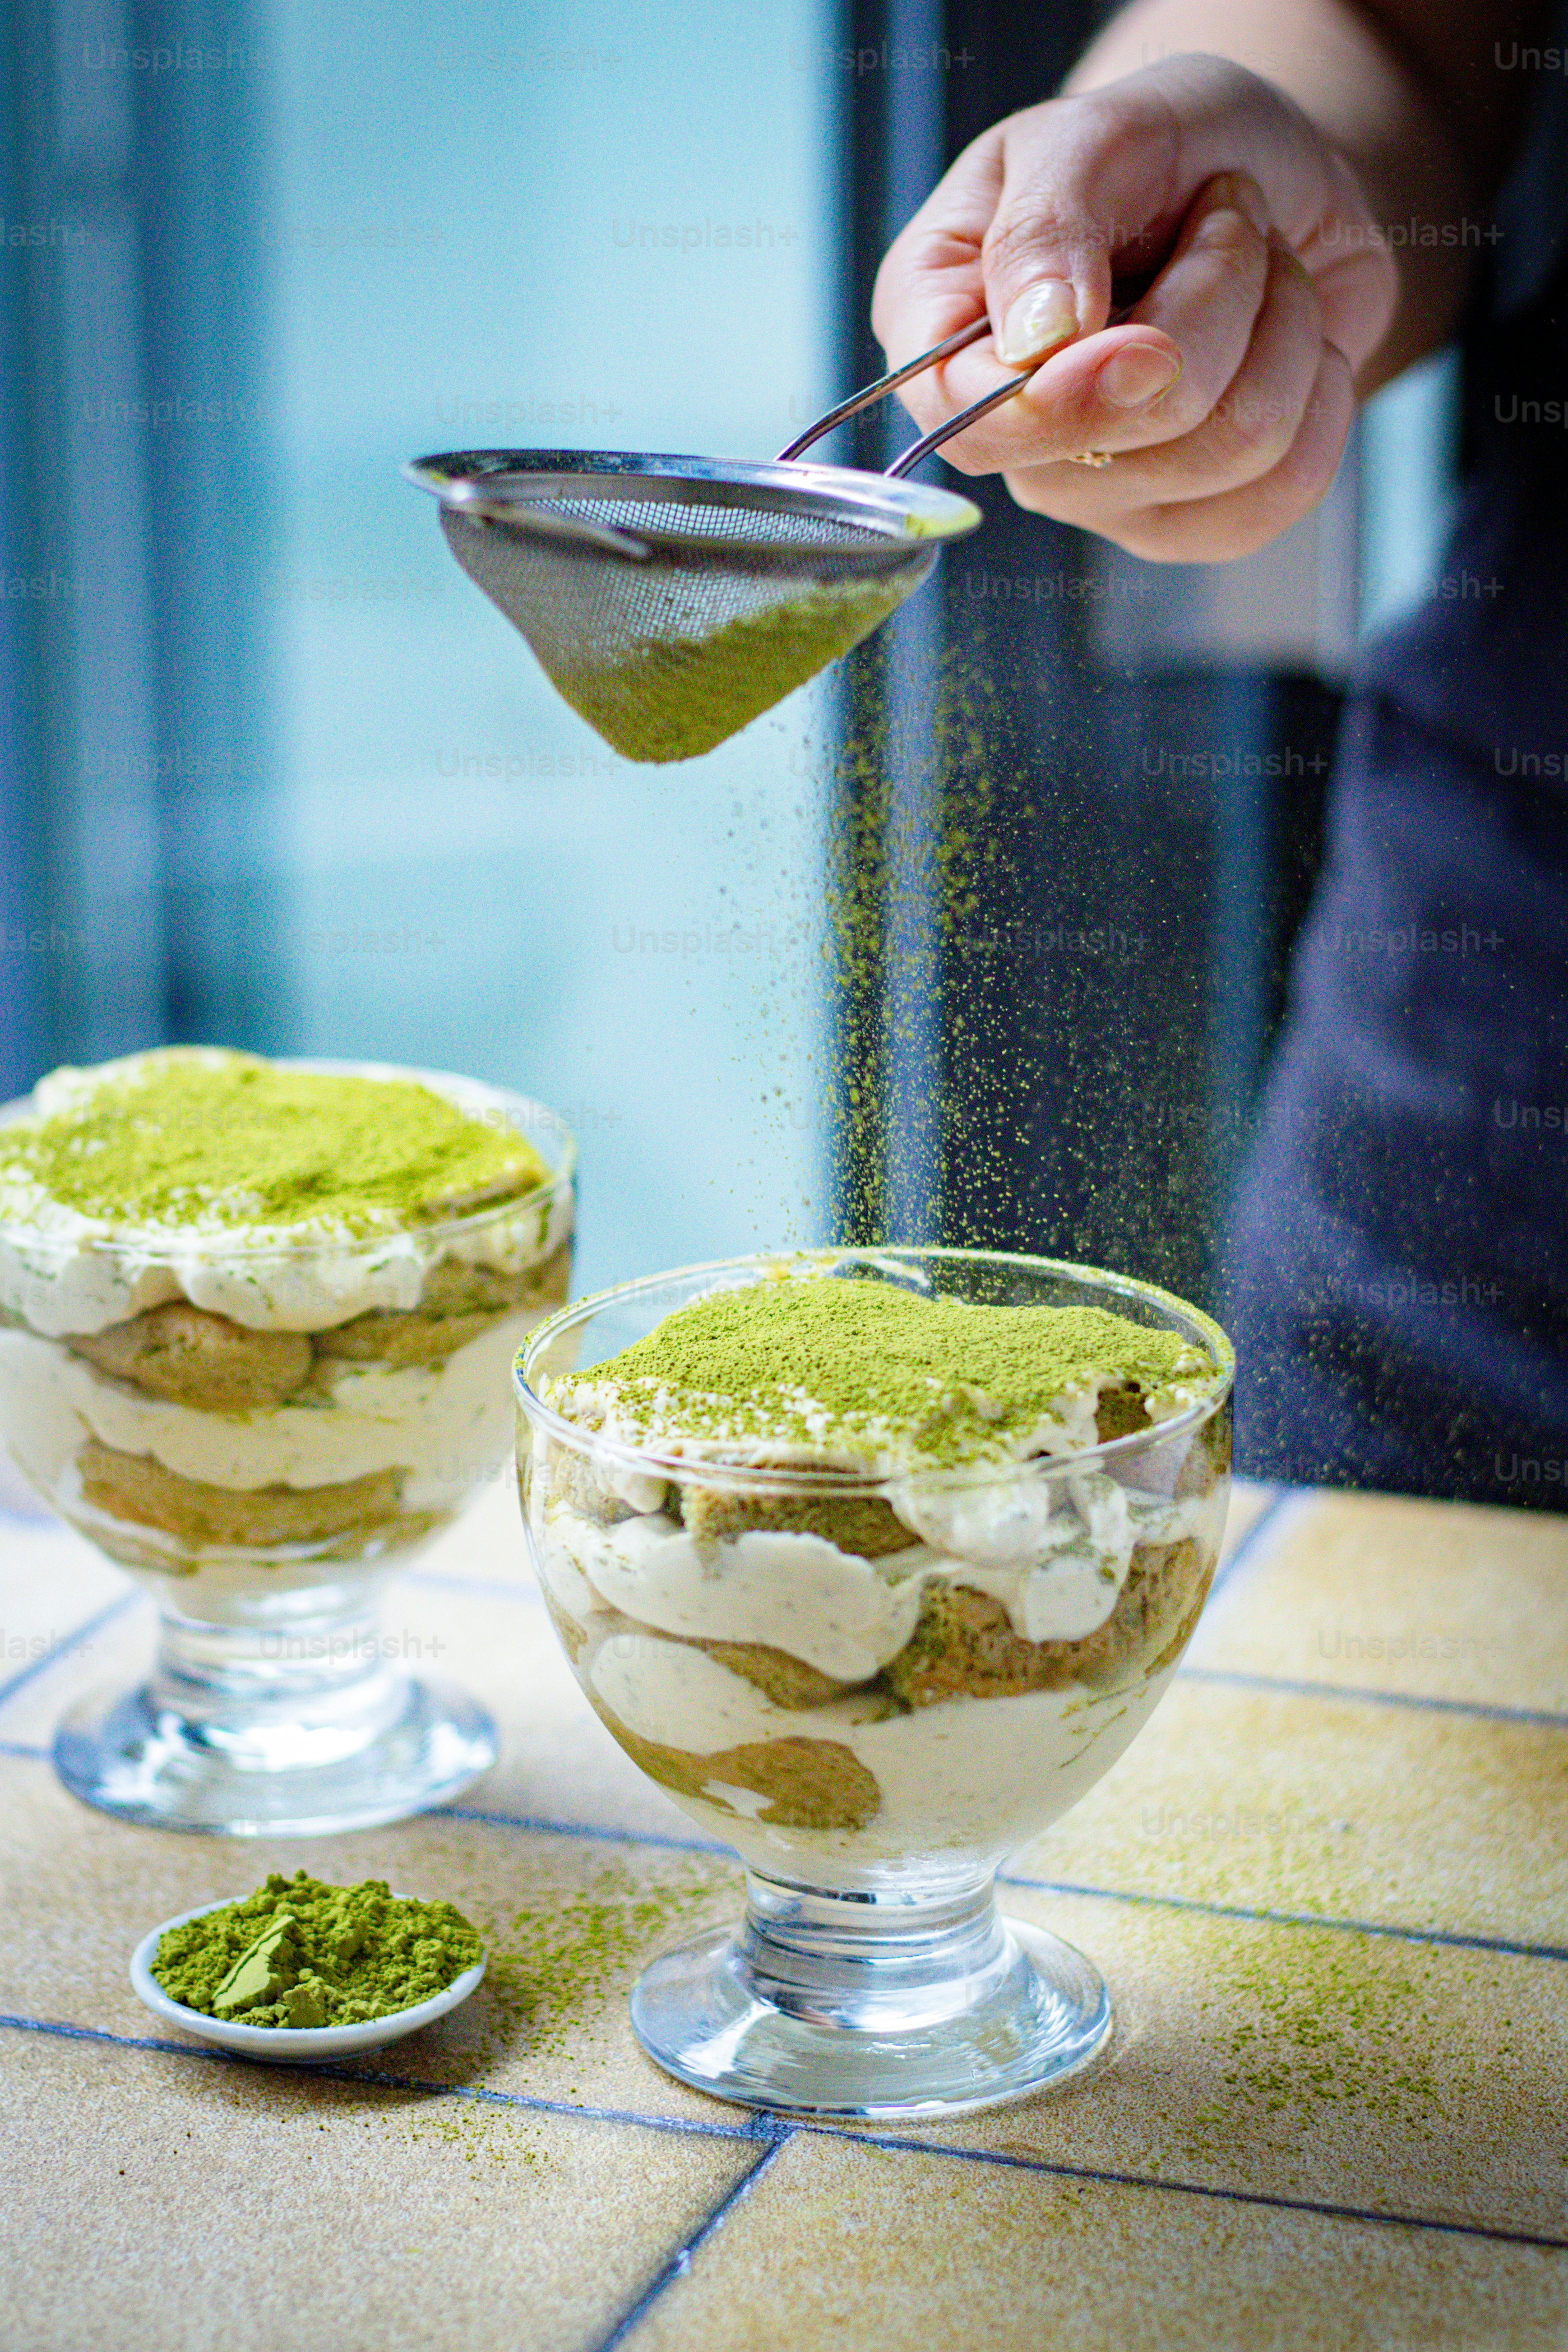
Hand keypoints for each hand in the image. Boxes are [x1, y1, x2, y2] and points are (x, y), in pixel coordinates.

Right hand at [871, 54, 1397, 560]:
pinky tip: (1290, 332)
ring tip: (1259, 257)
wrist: (1268, 178)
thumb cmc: (1165, 147)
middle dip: (1214, 293)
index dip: (1061, 398)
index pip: (963, 417)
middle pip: (1122, 435)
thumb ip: (1044, 227)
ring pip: (1225, 451)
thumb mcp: (1095, 132)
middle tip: (1225, 215)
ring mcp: (1098, 495)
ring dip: (1279, 320)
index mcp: (941, 333)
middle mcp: (1010, 435)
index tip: (1147, 340)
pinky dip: (1321, 384)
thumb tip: (1035, 349)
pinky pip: (1284, 490)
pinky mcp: (1192, 522)